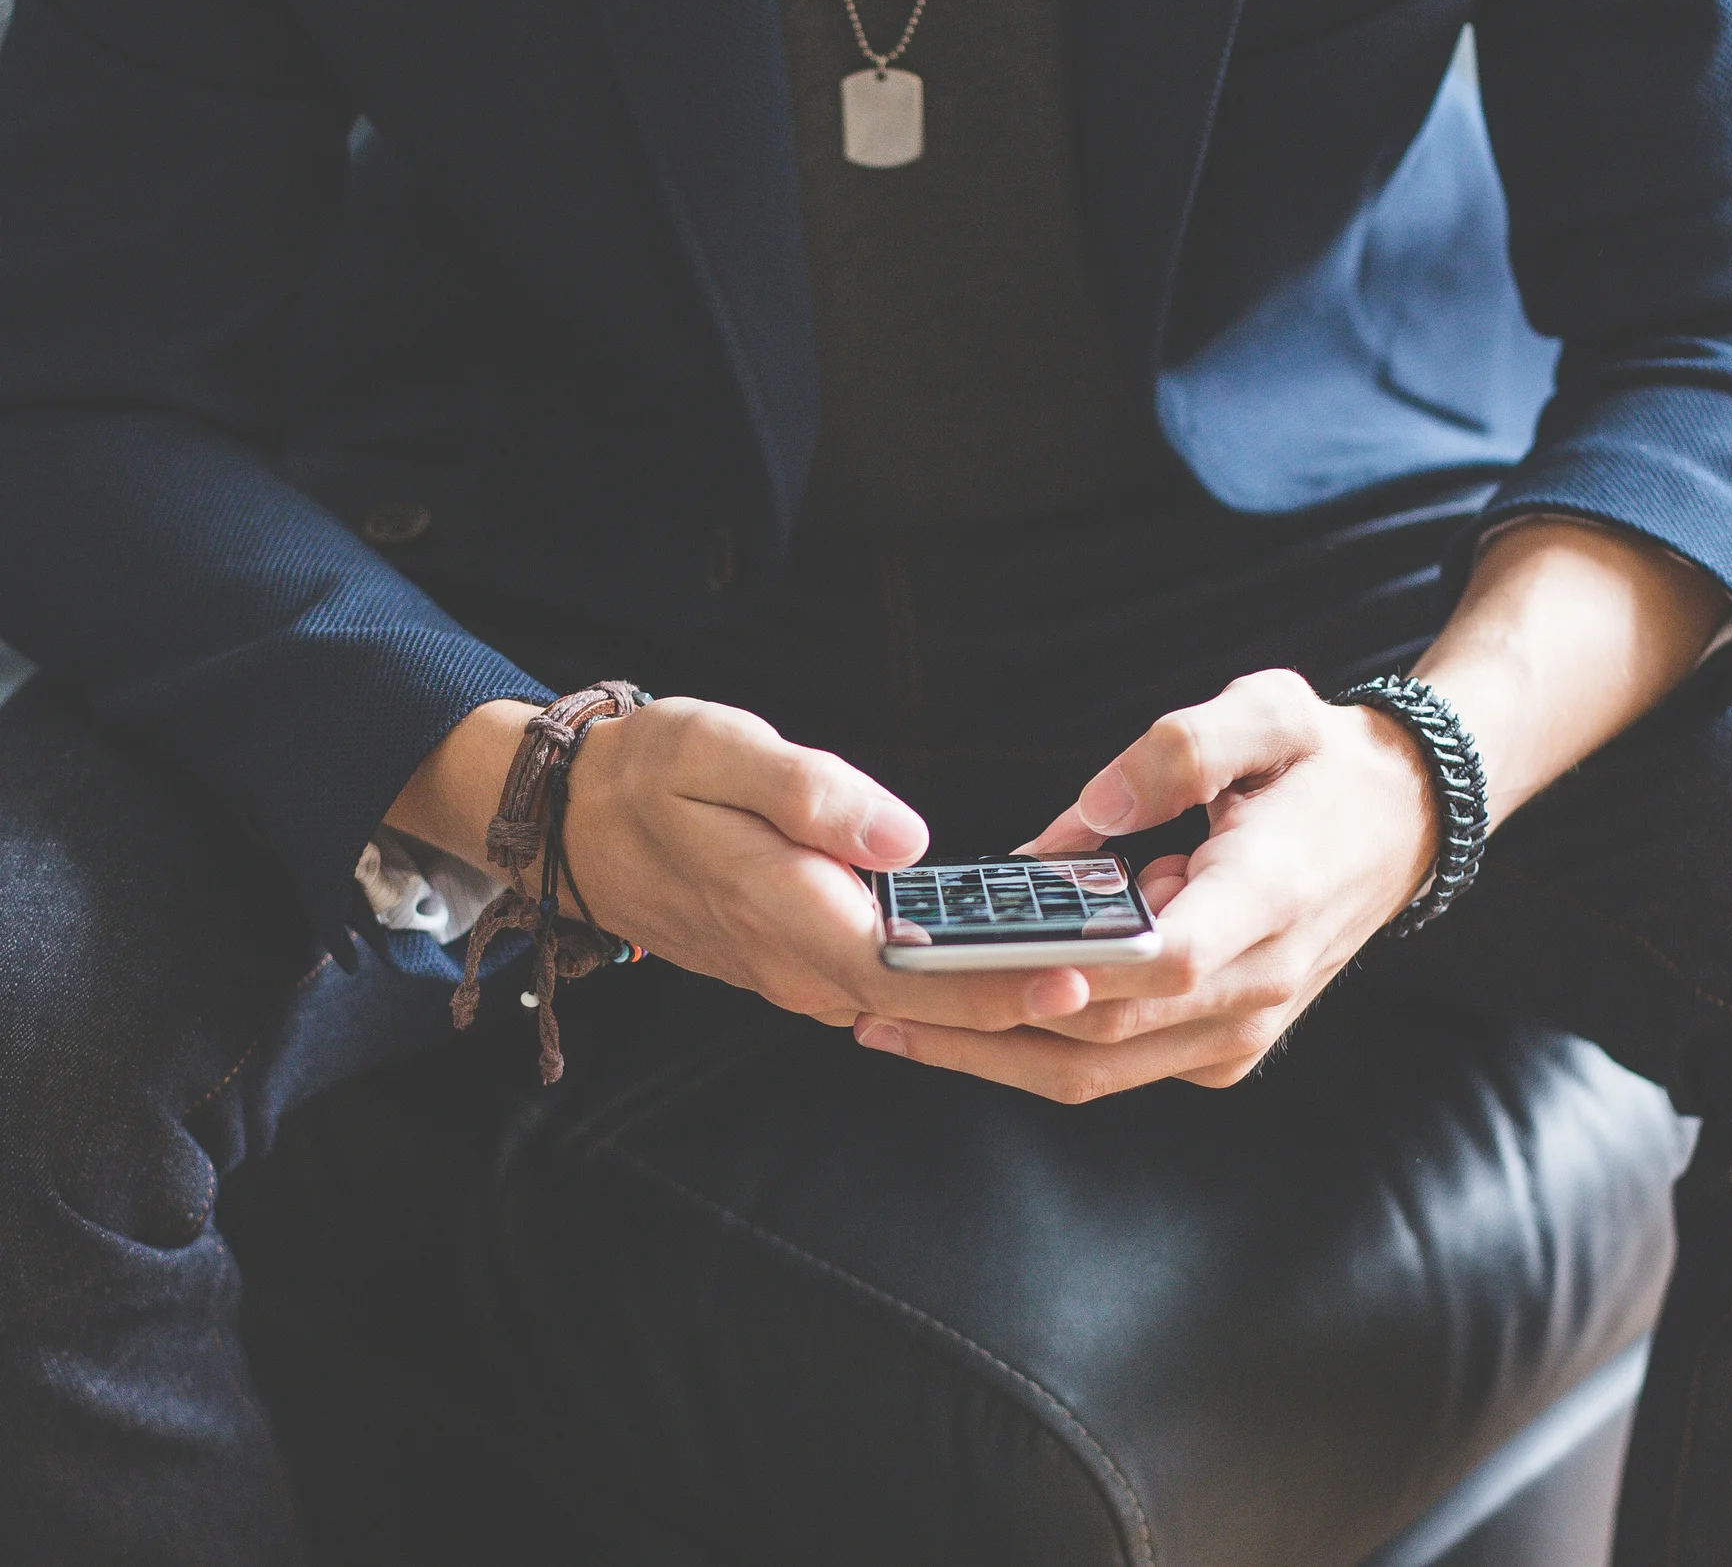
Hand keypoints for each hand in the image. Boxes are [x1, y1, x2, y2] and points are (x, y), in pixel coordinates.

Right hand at [386, 697, 1102, 1031]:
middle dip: (1027, 1005)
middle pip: (932, 1009)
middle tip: (1126, 983)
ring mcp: (805, 975)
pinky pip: (897, 994)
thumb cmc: (652, 774)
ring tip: (1101, 974)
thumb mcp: (719, 752)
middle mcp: (801, 967)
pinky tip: (1026, 965)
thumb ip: (811, 794)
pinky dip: (962, 988)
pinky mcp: (811, 965)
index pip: (911, 973)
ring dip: (1002, 1002)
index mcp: (787, 917)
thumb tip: (905, 838)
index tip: (1073, 974)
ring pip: (919, 1010)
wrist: (575, 823)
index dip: (994, 983)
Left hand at [850, 670, 1437, 1100]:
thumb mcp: (1272, 711)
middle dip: (983, 1025)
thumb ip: (1181, 747)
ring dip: (988, 1055)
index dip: (1085, 973)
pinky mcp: (1219, 1048)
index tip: (1000, 967)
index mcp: (1272, 895)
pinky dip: (1033, 1052)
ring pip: (1097, 1071)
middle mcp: (1259, 983)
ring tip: (885, 1021)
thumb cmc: (1323, 763)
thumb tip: (1081, 817)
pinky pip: (1112, 1067)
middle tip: (877, 997)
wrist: (1403, 826)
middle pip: (1106, 1035)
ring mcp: (1239, 1029)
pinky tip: (956, 1019)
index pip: (1173, 958)